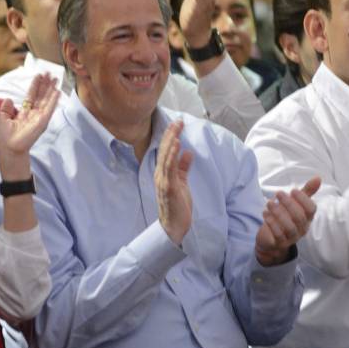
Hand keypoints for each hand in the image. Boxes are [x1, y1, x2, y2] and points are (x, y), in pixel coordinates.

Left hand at [0, 74, 59, 178]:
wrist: (8, 149)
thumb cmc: (3, 138)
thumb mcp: (1, 119)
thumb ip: (5, 109)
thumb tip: (8, 99)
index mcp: (23, 113)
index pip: (31, 96)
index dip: (35, 86)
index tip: (39, 76)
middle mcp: (32, 115)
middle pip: (41, 96)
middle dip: (45, 85)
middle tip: (50, 73)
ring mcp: (39, 118)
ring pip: (46, 101)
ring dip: (51, 89)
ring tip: (56, 78)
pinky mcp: (42, 122)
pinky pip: (49, 109)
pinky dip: (53, 100)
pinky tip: (57, 91)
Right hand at [154, 120, 193, 244]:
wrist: (174, 227)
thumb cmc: (177, 206)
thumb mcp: (182, 183)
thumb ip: (183, 168)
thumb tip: (188, 153)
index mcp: (163, 174)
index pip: (165, 151)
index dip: (171, 137)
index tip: (177, 124)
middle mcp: (160, 175)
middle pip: (164, 151)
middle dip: (171, 134)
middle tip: (177, 120)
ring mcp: (163, 181)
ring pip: (166, 156)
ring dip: (172, 141)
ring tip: (177, 128)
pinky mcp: (168, 187)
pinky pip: (170, 168)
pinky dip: (173, 155)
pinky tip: (177, 144)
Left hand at [255, 178, 320, 265]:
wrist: (271, 239)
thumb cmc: (285, 218)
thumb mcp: (294, 204)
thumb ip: (305, 192)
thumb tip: (318, 177)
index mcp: (307, 218)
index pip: (311, 209)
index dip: (303, 199)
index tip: (293, 190)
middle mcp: (302, 228)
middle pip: (299, 217)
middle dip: (289, 203)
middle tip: (278, 193)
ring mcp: (291, 237)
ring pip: (289, 227)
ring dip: (278, 213)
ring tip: (269, 203)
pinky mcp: (280, 243)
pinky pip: (278, 235)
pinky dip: (271, 223)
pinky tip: (265, 213)